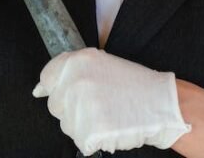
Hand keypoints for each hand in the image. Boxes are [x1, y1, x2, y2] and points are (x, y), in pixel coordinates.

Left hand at [32, 48, 191, 154]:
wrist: (163, 105)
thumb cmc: (135, 86)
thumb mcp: (102, 65)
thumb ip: (71, 74)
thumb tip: (40, 89)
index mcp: (78, 61)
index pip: (48, 77)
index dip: (57, 88)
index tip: (69, 95)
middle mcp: (76, 81)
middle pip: (56, 105)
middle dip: (72, 109)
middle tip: (100, 105)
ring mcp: (81, 106)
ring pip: (67, 125)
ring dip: (83, 125)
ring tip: (108, 114)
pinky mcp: (89, 129)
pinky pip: (81, 141)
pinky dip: (94, 139)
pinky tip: (111, 126)